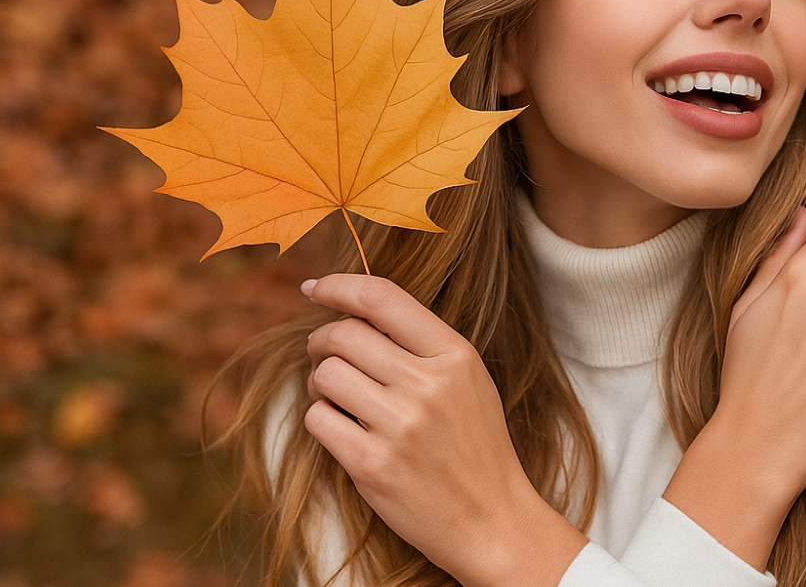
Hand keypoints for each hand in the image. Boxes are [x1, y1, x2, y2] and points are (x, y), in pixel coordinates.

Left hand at [301, 275, 585, 586]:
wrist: (491, 519)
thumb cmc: (475, 445)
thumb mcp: (467, 382)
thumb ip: (421, 344)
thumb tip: (354, 310)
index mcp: (455, 356)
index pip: (383, 298)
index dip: (339, 286)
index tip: (314, 288)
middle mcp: (429, 385)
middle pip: (344, 334)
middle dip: (322, 341)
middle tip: (325, 356)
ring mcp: (400, 426)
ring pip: (325, 374)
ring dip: (319, 382)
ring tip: (338, 397)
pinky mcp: (372, 464)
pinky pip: (317, 419)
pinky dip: (321, 419)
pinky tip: (342, 428)